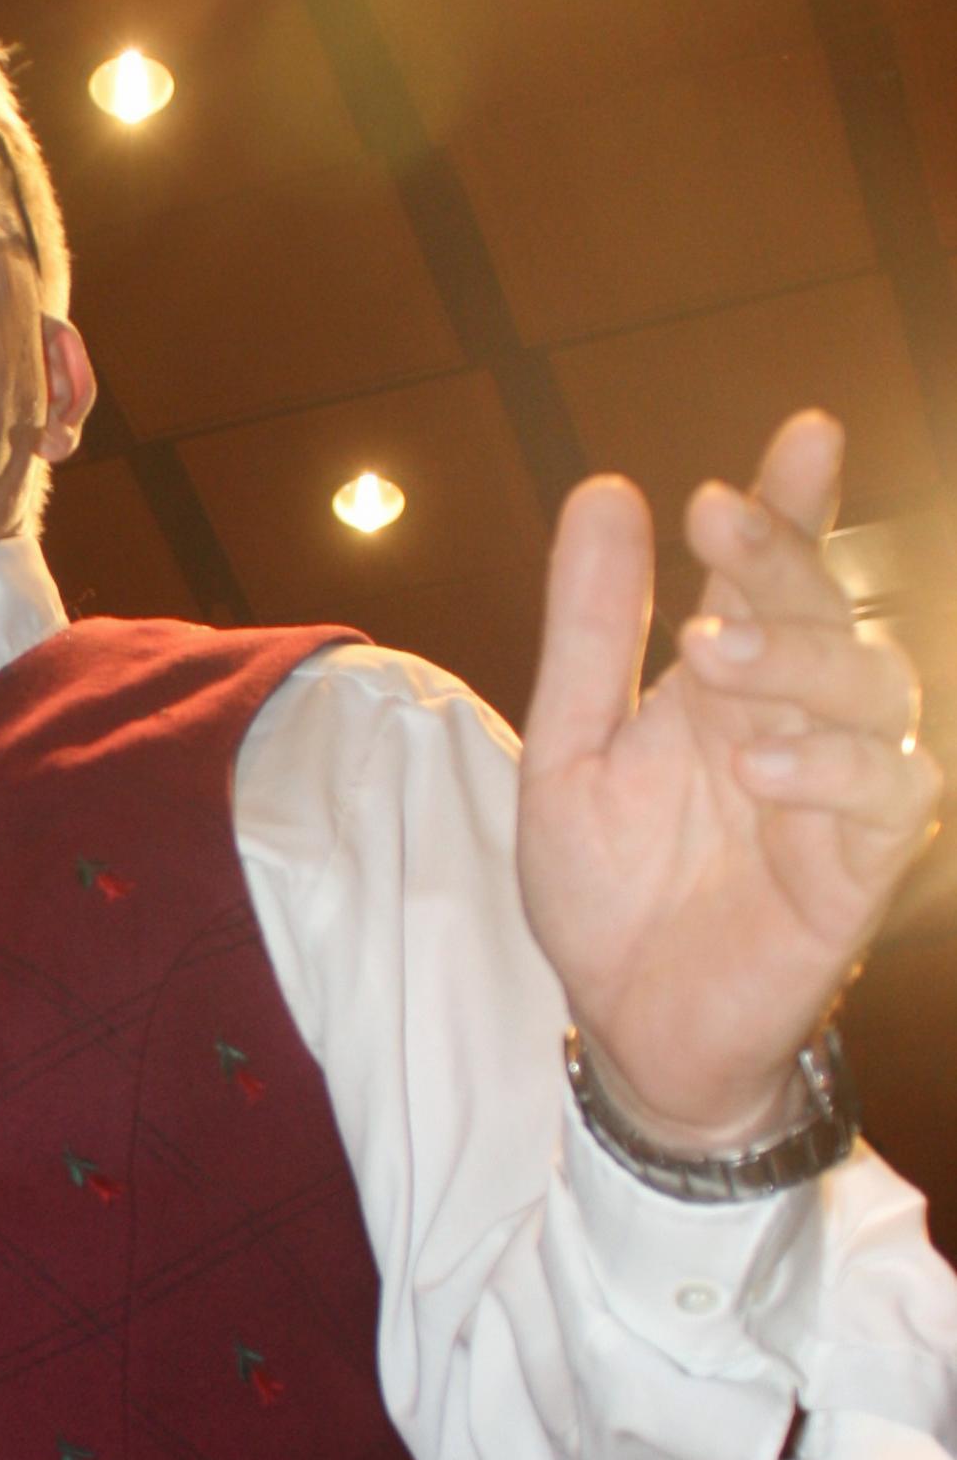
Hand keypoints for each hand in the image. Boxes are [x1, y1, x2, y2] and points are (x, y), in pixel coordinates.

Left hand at [518, 408, 939, 1148]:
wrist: (625, 1026)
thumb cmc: (606, 893)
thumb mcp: (569, 751)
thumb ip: (589, 632)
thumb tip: (606, 490)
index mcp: (727, 685)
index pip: (776, 574)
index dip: (796, 505)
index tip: (804, 434)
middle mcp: (794, 721)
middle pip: (828, 612)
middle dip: (784, 556)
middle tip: (718, 520)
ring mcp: (835, 791)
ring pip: (879, 690)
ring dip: (806, 658)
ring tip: (718, 655)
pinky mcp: (859, 868)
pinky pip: (890, 796)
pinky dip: (835, 770)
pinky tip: (765, 768)